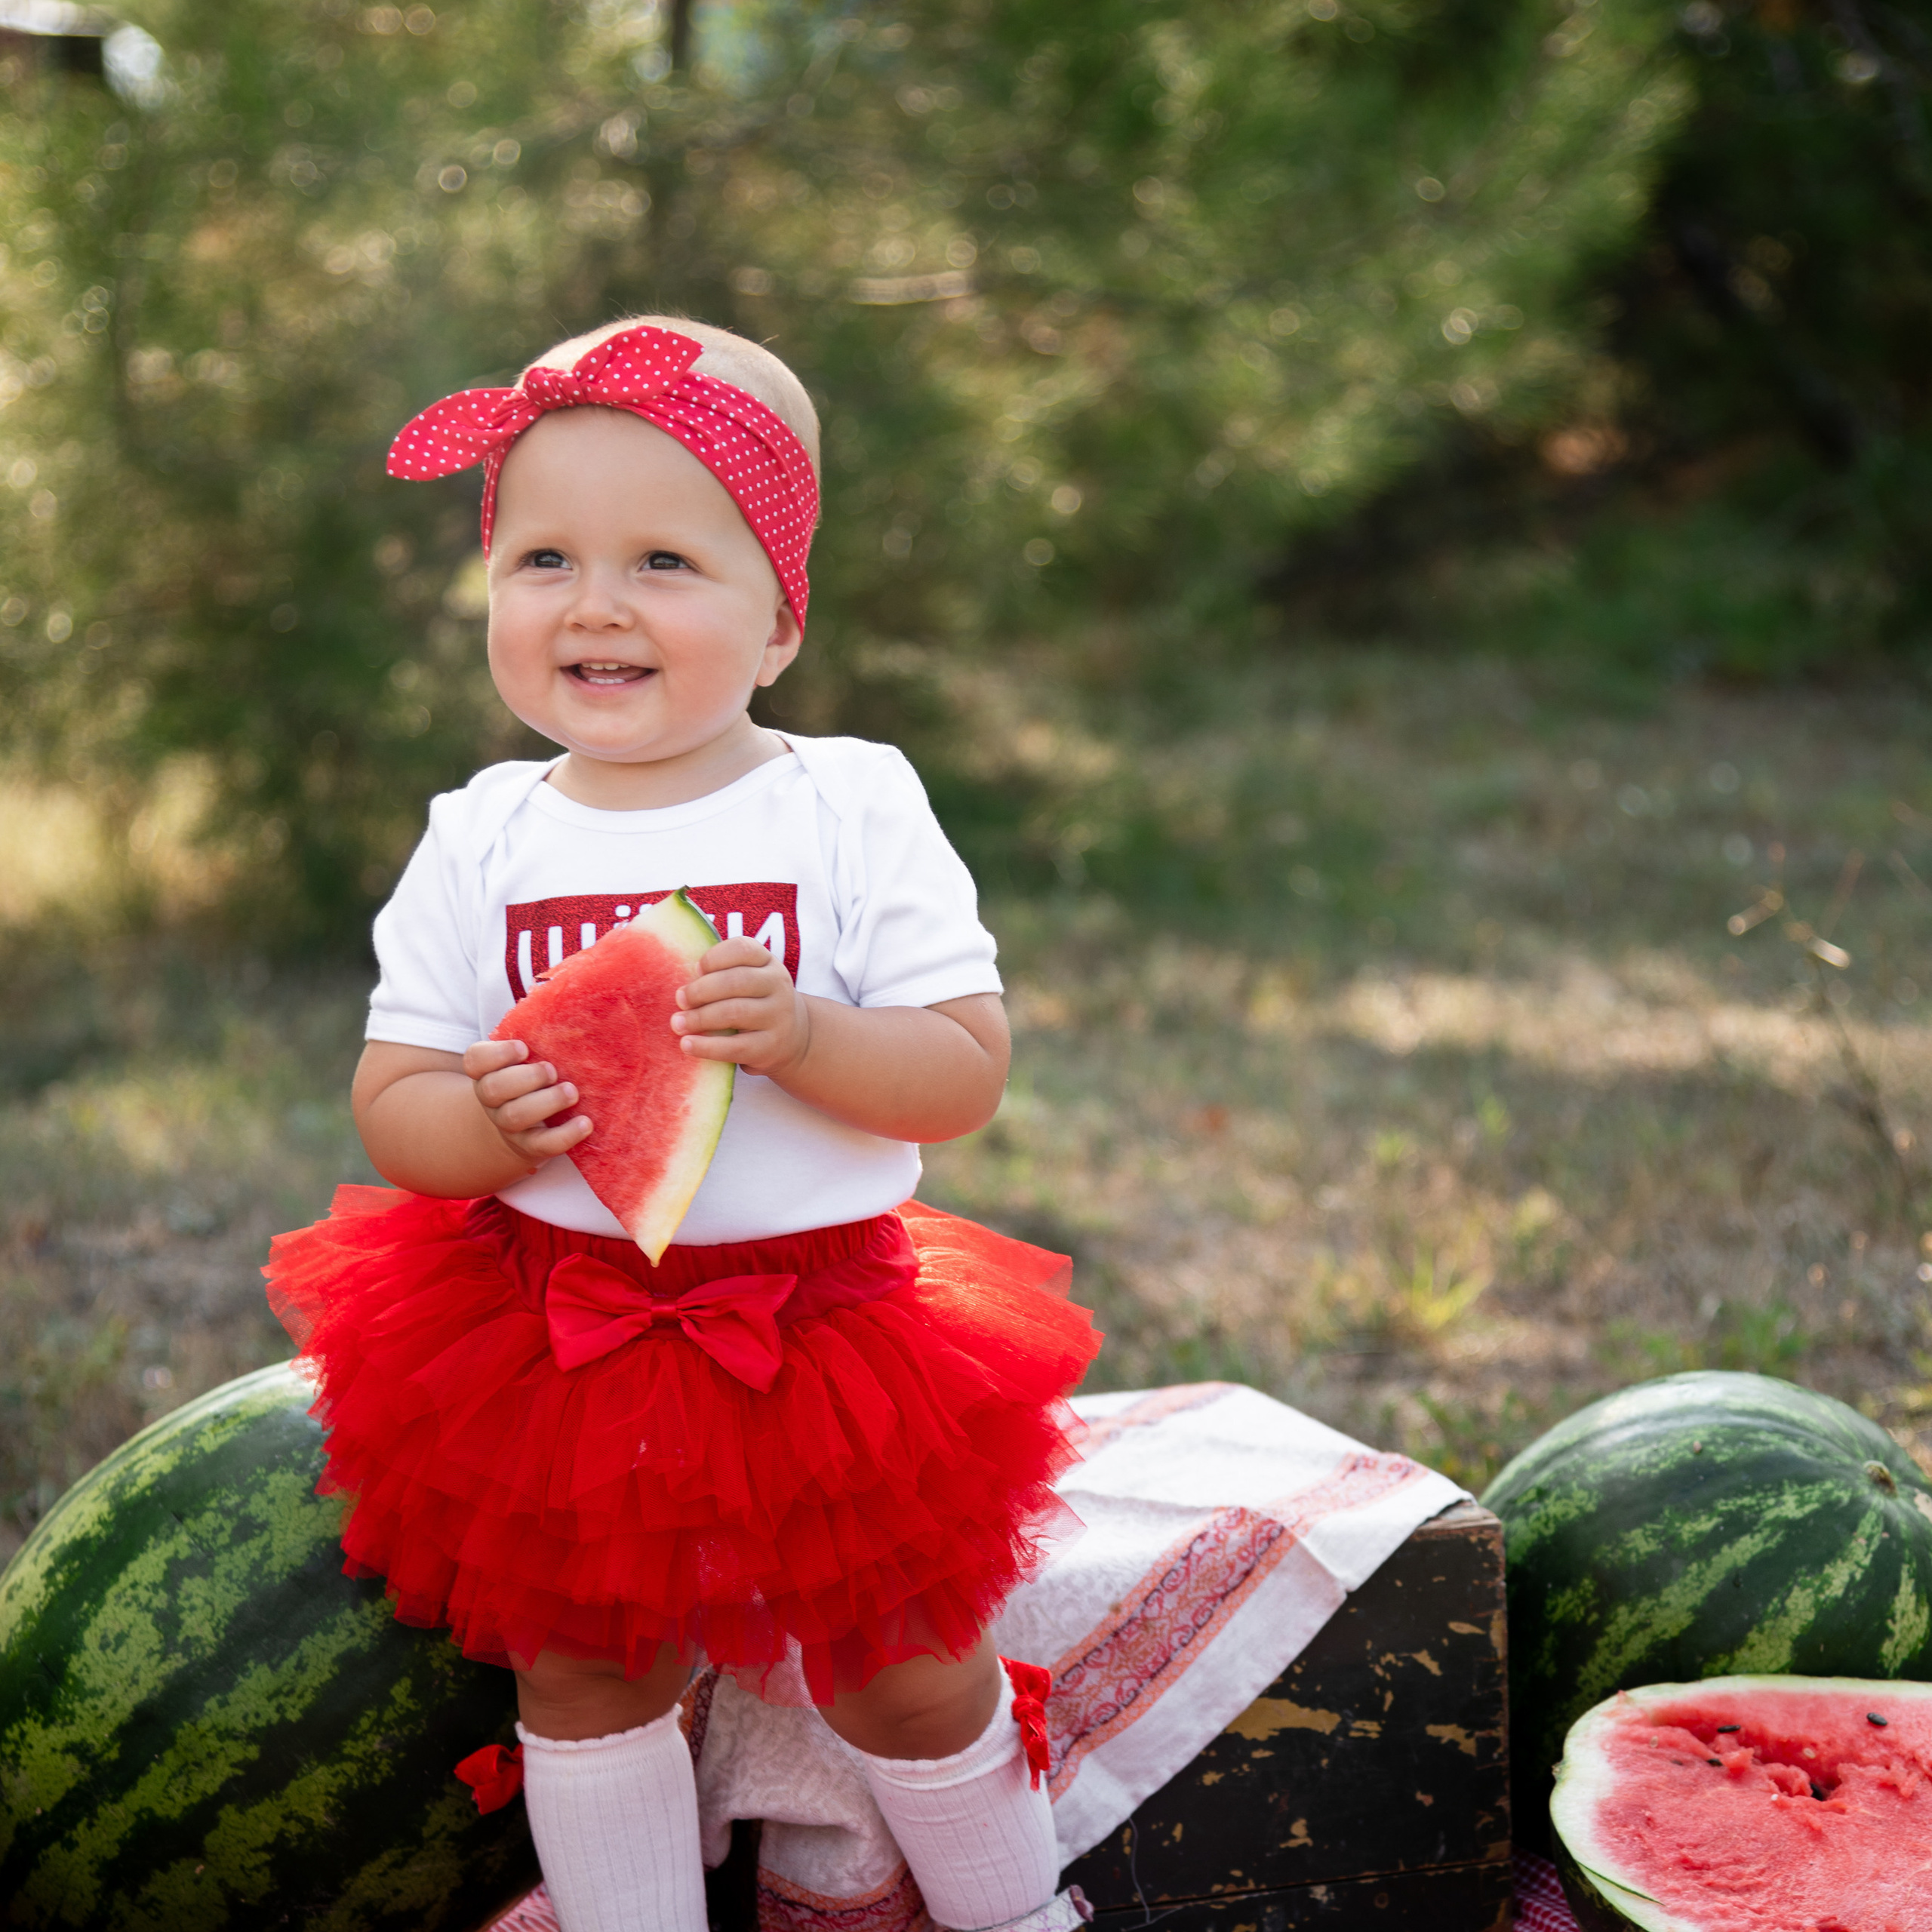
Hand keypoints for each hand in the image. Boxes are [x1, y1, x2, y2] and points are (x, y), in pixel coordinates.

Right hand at [461, 1037, 591, 1165]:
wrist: (526, 1126)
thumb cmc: (531, 1079)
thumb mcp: (527, 1059)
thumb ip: (539, 1039)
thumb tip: (571, 1008)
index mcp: (487, 1072)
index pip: (475, 1060)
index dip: (496, 1054)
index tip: (524, 1048)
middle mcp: (492, 1099)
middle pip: (493, 1089)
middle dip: (526, 1077)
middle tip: (552, 1071)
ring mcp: (508, 1125)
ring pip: (515, 1116)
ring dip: (546, 1102)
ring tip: (571, 1092)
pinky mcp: (530, 1145)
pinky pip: (542, 1145)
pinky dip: (565, 1135)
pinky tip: (585, 1123)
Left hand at [672, 936, 809, 1076]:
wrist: (794, 1038)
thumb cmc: (755, 1002)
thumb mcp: (749, 979)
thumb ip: (721, 974)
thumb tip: (679, 985)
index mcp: (768, 962)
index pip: (742, 950)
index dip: (714, 958)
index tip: (696, 970)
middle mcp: (778, 985)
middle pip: (736, 981)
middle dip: (700, 990)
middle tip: (679, 1000)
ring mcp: (778, 1017)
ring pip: (734, 1012)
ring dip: (699, 1018)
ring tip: (677, 1023)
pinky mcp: (770, 1047)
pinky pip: (735, 1047)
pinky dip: (706, 1047)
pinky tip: (687, 1045)